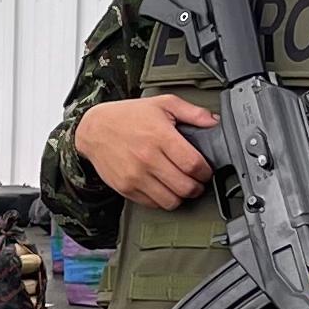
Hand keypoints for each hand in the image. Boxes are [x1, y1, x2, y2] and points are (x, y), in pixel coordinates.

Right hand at [77, 96, 218, 209]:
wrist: (94, 129)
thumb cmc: (128, 116)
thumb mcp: (162, 103)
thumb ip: (192, 112)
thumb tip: (214, 122)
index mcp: (160, 136)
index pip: (193, 164)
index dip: (206, 171)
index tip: (206, 170)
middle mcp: (147, 158)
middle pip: (185, 186)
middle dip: (197, 186)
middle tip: (197, 181)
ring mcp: (135, 176)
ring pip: (171, 201)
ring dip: (181, 196)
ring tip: (181, 186)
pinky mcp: (126, 188)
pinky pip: (153, 204)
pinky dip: (163, 200)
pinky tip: (164, 188)